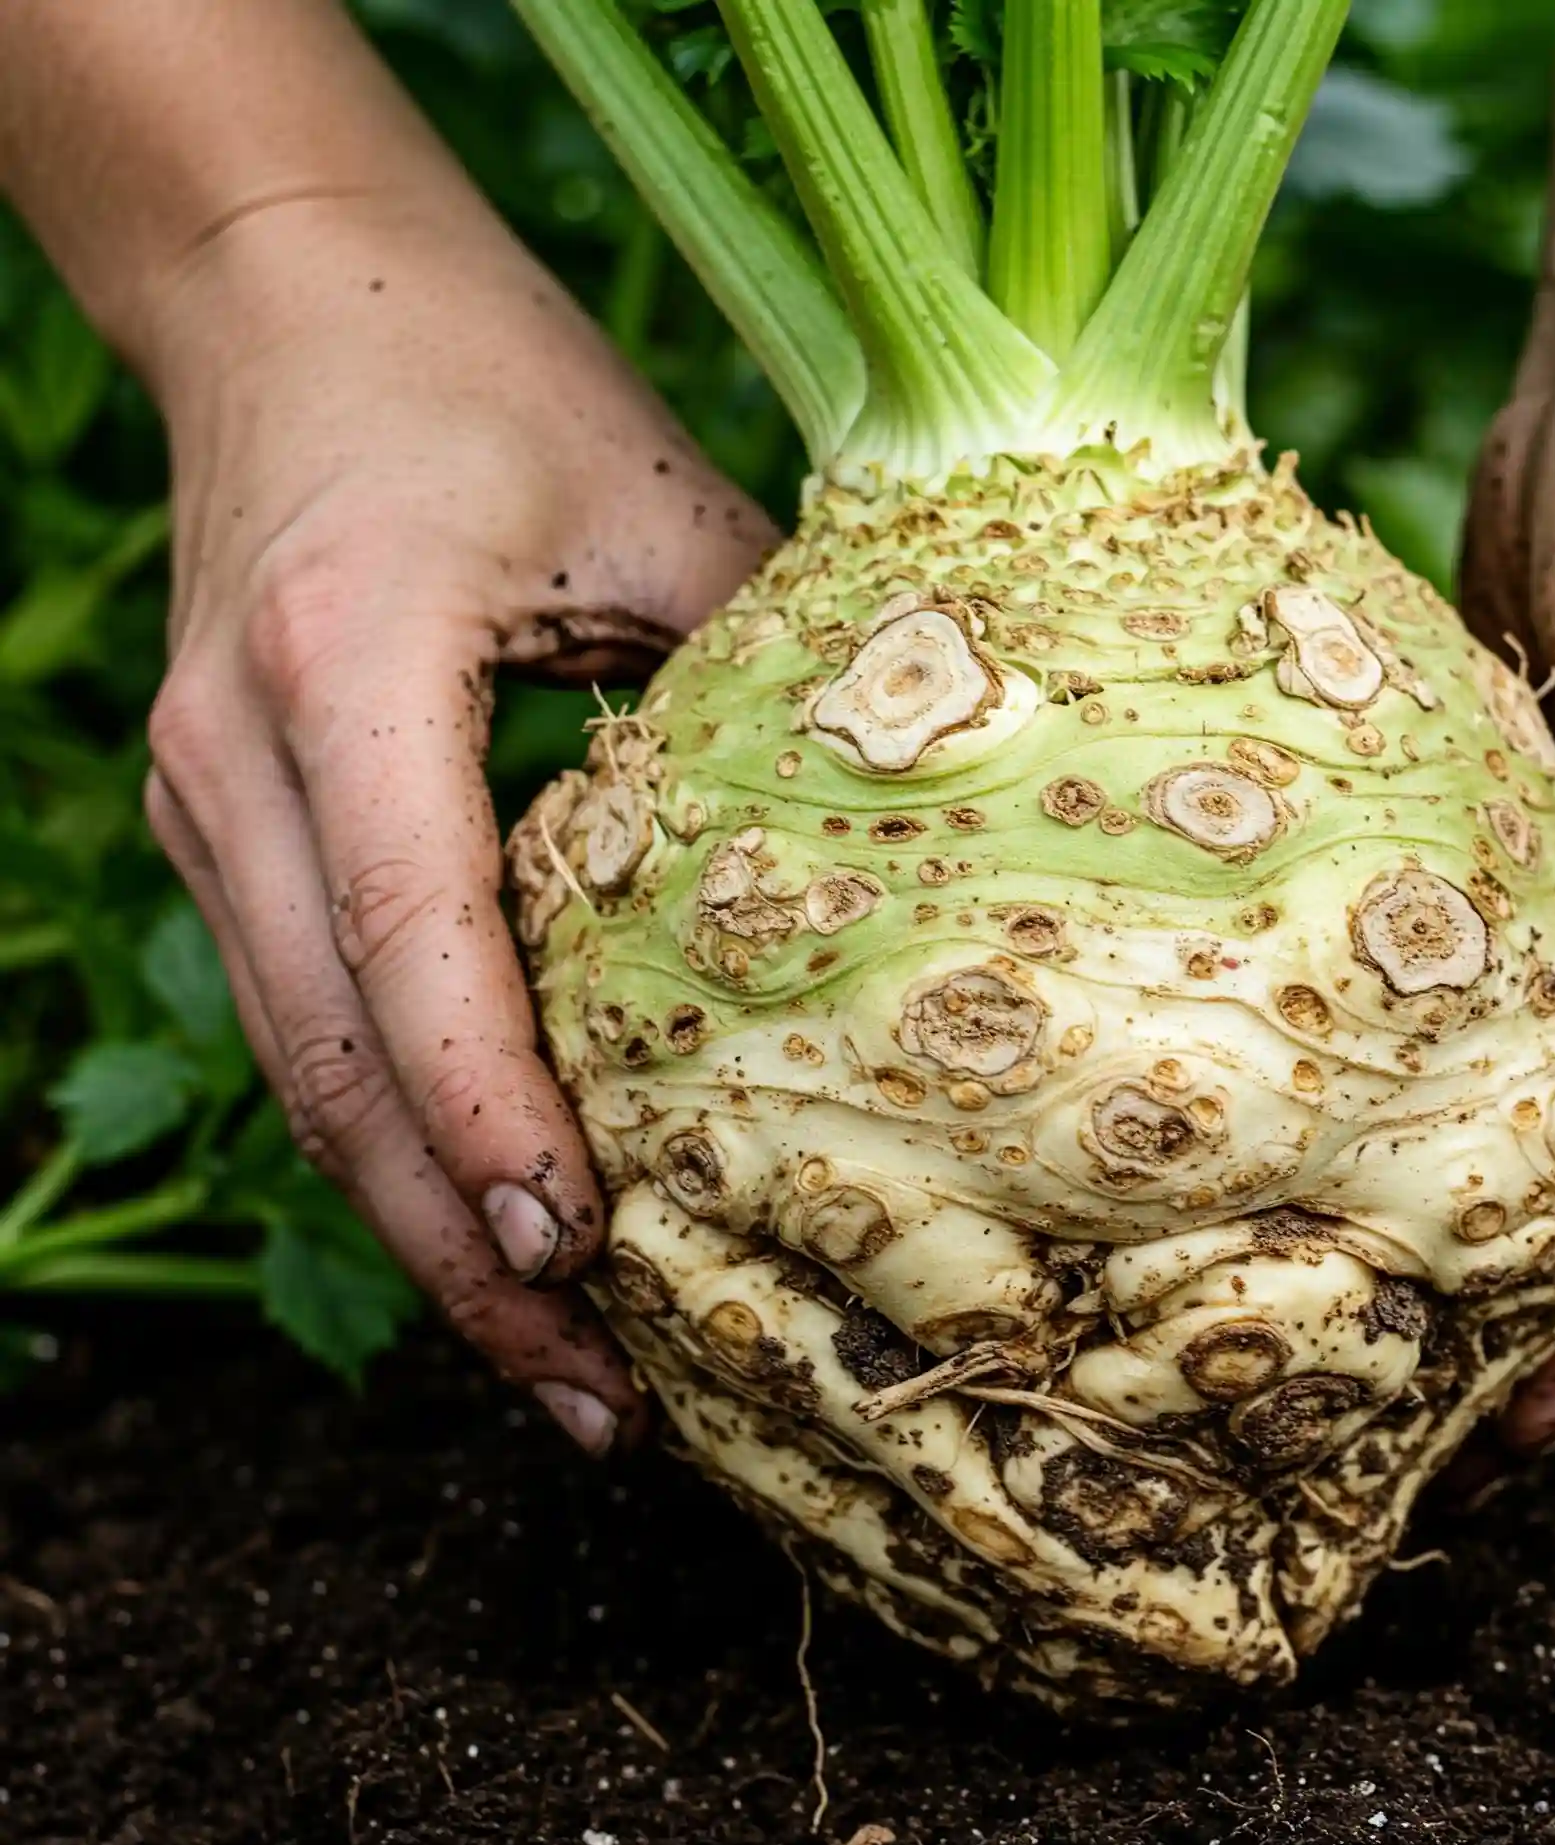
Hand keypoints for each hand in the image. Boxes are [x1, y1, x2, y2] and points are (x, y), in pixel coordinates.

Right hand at [140, 196, 772, 1450]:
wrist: (283, 290)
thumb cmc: (489, 375)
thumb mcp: (656, 506)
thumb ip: (759, 681)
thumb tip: (907, 865)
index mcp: (342, 662)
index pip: (412, 942)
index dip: (493, 1118)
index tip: (589, 1258)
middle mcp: (237, 760)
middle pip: (335, 1068)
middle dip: (462, 1256)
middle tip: (601, 1404)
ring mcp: (209, 807)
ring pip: (306, 1080)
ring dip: (425, 1236)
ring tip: (564, 1373)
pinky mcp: (231, 830)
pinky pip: (311, 1027)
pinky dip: (401, 1148)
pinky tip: (497, 1231)